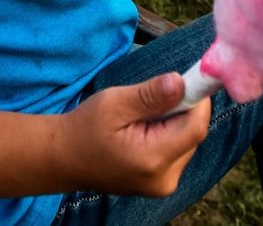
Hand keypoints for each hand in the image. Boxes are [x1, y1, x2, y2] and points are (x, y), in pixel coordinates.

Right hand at [61, 73, 208, 195]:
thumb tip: (181, 82)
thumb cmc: (85, 128)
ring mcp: (165, 184)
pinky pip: (178, 150)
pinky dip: (168, 134)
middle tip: (151, 99)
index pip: (196, 126)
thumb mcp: (114, 103)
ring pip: (188, 141)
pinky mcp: (162, 182)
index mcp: (153, 159)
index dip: (196, 99)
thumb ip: (150, 95)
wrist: (65, 158)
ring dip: (174, 122)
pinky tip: (144, 130)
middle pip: (193, 133)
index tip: (186, 77)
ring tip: (142, 117)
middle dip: (180, 110)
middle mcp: (165, 178)